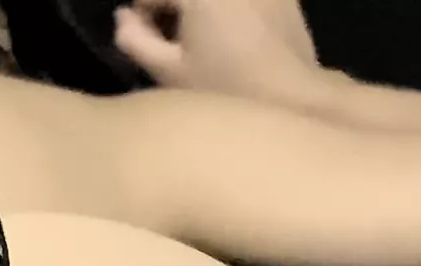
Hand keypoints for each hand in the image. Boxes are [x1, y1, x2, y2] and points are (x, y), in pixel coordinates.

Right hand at [110, 0, 319, 100]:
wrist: (296, 100)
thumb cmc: (224, 89)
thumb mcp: (169, 72)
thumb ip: (135, 38)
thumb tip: (125, 17)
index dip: (142, 15)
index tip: (146, 40)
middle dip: (173, 9)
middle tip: (176, 43)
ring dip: (200, 10)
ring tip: (205, 40)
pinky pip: (244, 2)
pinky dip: (231, 12)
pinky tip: (236, 38)